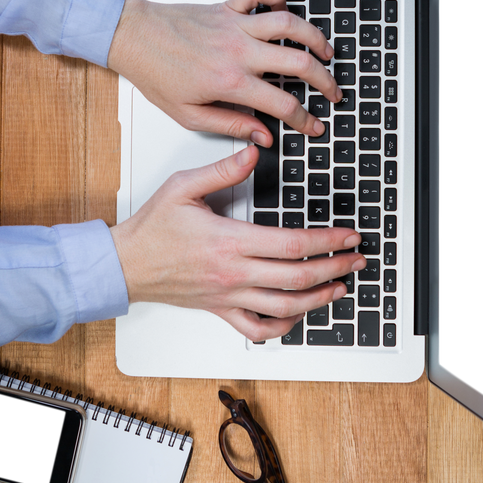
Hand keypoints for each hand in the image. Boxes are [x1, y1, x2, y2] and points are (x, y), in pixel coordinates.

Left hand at [107, 0, 342, 146]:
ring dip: (314, 37)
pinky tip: (285, 8)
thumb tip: (261, 136)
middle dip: (325, 80)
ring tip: (325, 51)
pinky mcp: (227, 6)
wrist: (132, 37)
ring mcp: (235, 25)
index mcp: (230, 82)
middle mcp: (239, 51)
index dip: (305, 119)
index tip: (314, 126)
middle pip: (299, 62)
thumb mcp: (190, 115)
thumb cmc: (156, 74)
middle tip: (333, 92)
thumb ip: (231, 126)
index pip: (282, 104)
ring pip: (289, 23)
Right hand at [110, 146, 364, 340]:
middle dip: (335, 268)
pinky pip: (257, 328)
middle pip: (297, 277)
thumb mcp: (183, 187)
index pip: (291, 244)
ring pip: (284, 307)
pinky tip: (297, 315)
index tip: (348, 235)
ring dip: (318, 299)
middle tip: (356, 259)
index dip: (327, 241)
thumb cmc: (152, 229)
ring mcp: (228, 296)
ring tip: (340, 287)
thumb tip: (252, 154)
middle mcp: (233, 274)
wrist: (126, 264)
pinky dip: (282, 326)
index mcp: (229, 242)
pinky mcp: (220, 309)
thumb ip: (222, 170)